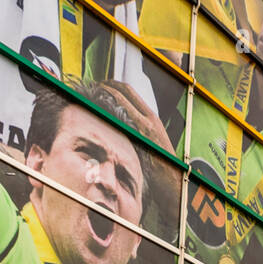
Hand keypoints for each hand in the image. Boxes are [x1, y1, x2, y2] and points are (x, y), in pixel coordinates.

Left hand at [98, 79, 181, 219]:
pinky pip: (119, 114)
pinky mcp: (138, 134)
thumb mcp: (152, 142)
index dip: (114, 84)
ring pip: (120, 98)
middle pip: (124, 89)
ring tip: (91, 94)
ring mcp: (143, 125)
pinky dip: (106, 107)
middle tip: (93, 85)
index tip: (102, 85)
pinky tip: (96, 109)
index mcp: (152, 118)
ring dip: (104, 93)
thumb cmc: (160, 165)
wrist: (171, 179)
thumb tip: (121, 127)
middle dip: (106, 84)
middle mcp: (148, 118)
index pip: (130, 91)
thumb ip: (139, 131)